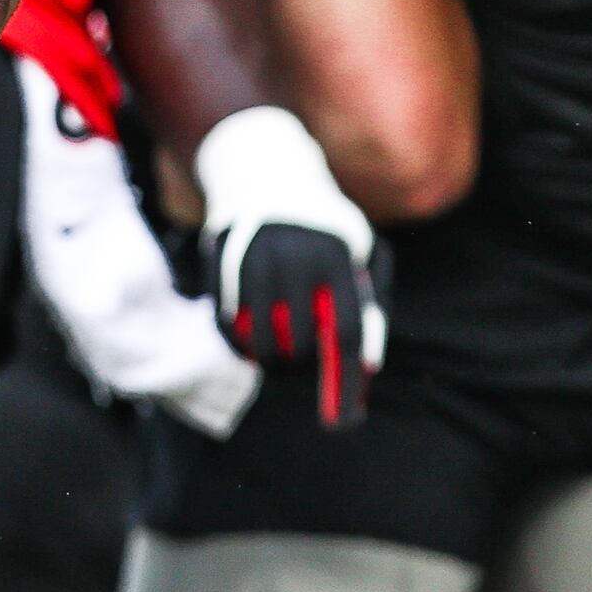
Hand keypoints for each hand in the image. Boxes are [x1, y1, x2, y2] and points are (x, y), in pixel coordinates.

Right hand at [194, 107, 388, 428]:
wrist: (263, 168)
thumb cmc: (324, 223)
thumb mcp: (361, 248)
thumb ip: (371, 304)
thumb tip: (366, 366)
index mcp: (337, 254)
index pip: (345, 332)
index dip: (346, 382)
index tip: (343, 423)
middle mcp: (295, 256)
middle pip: (301, 344)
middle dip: (304, 369)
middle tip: (304, 368)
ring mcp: (253, 258)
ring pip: (260, 342)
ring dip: (272, 364)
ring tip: (280, 358)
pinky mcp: (220, 262)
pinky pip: (228, 327)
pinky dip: (240, 346)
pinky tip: (251, 342)